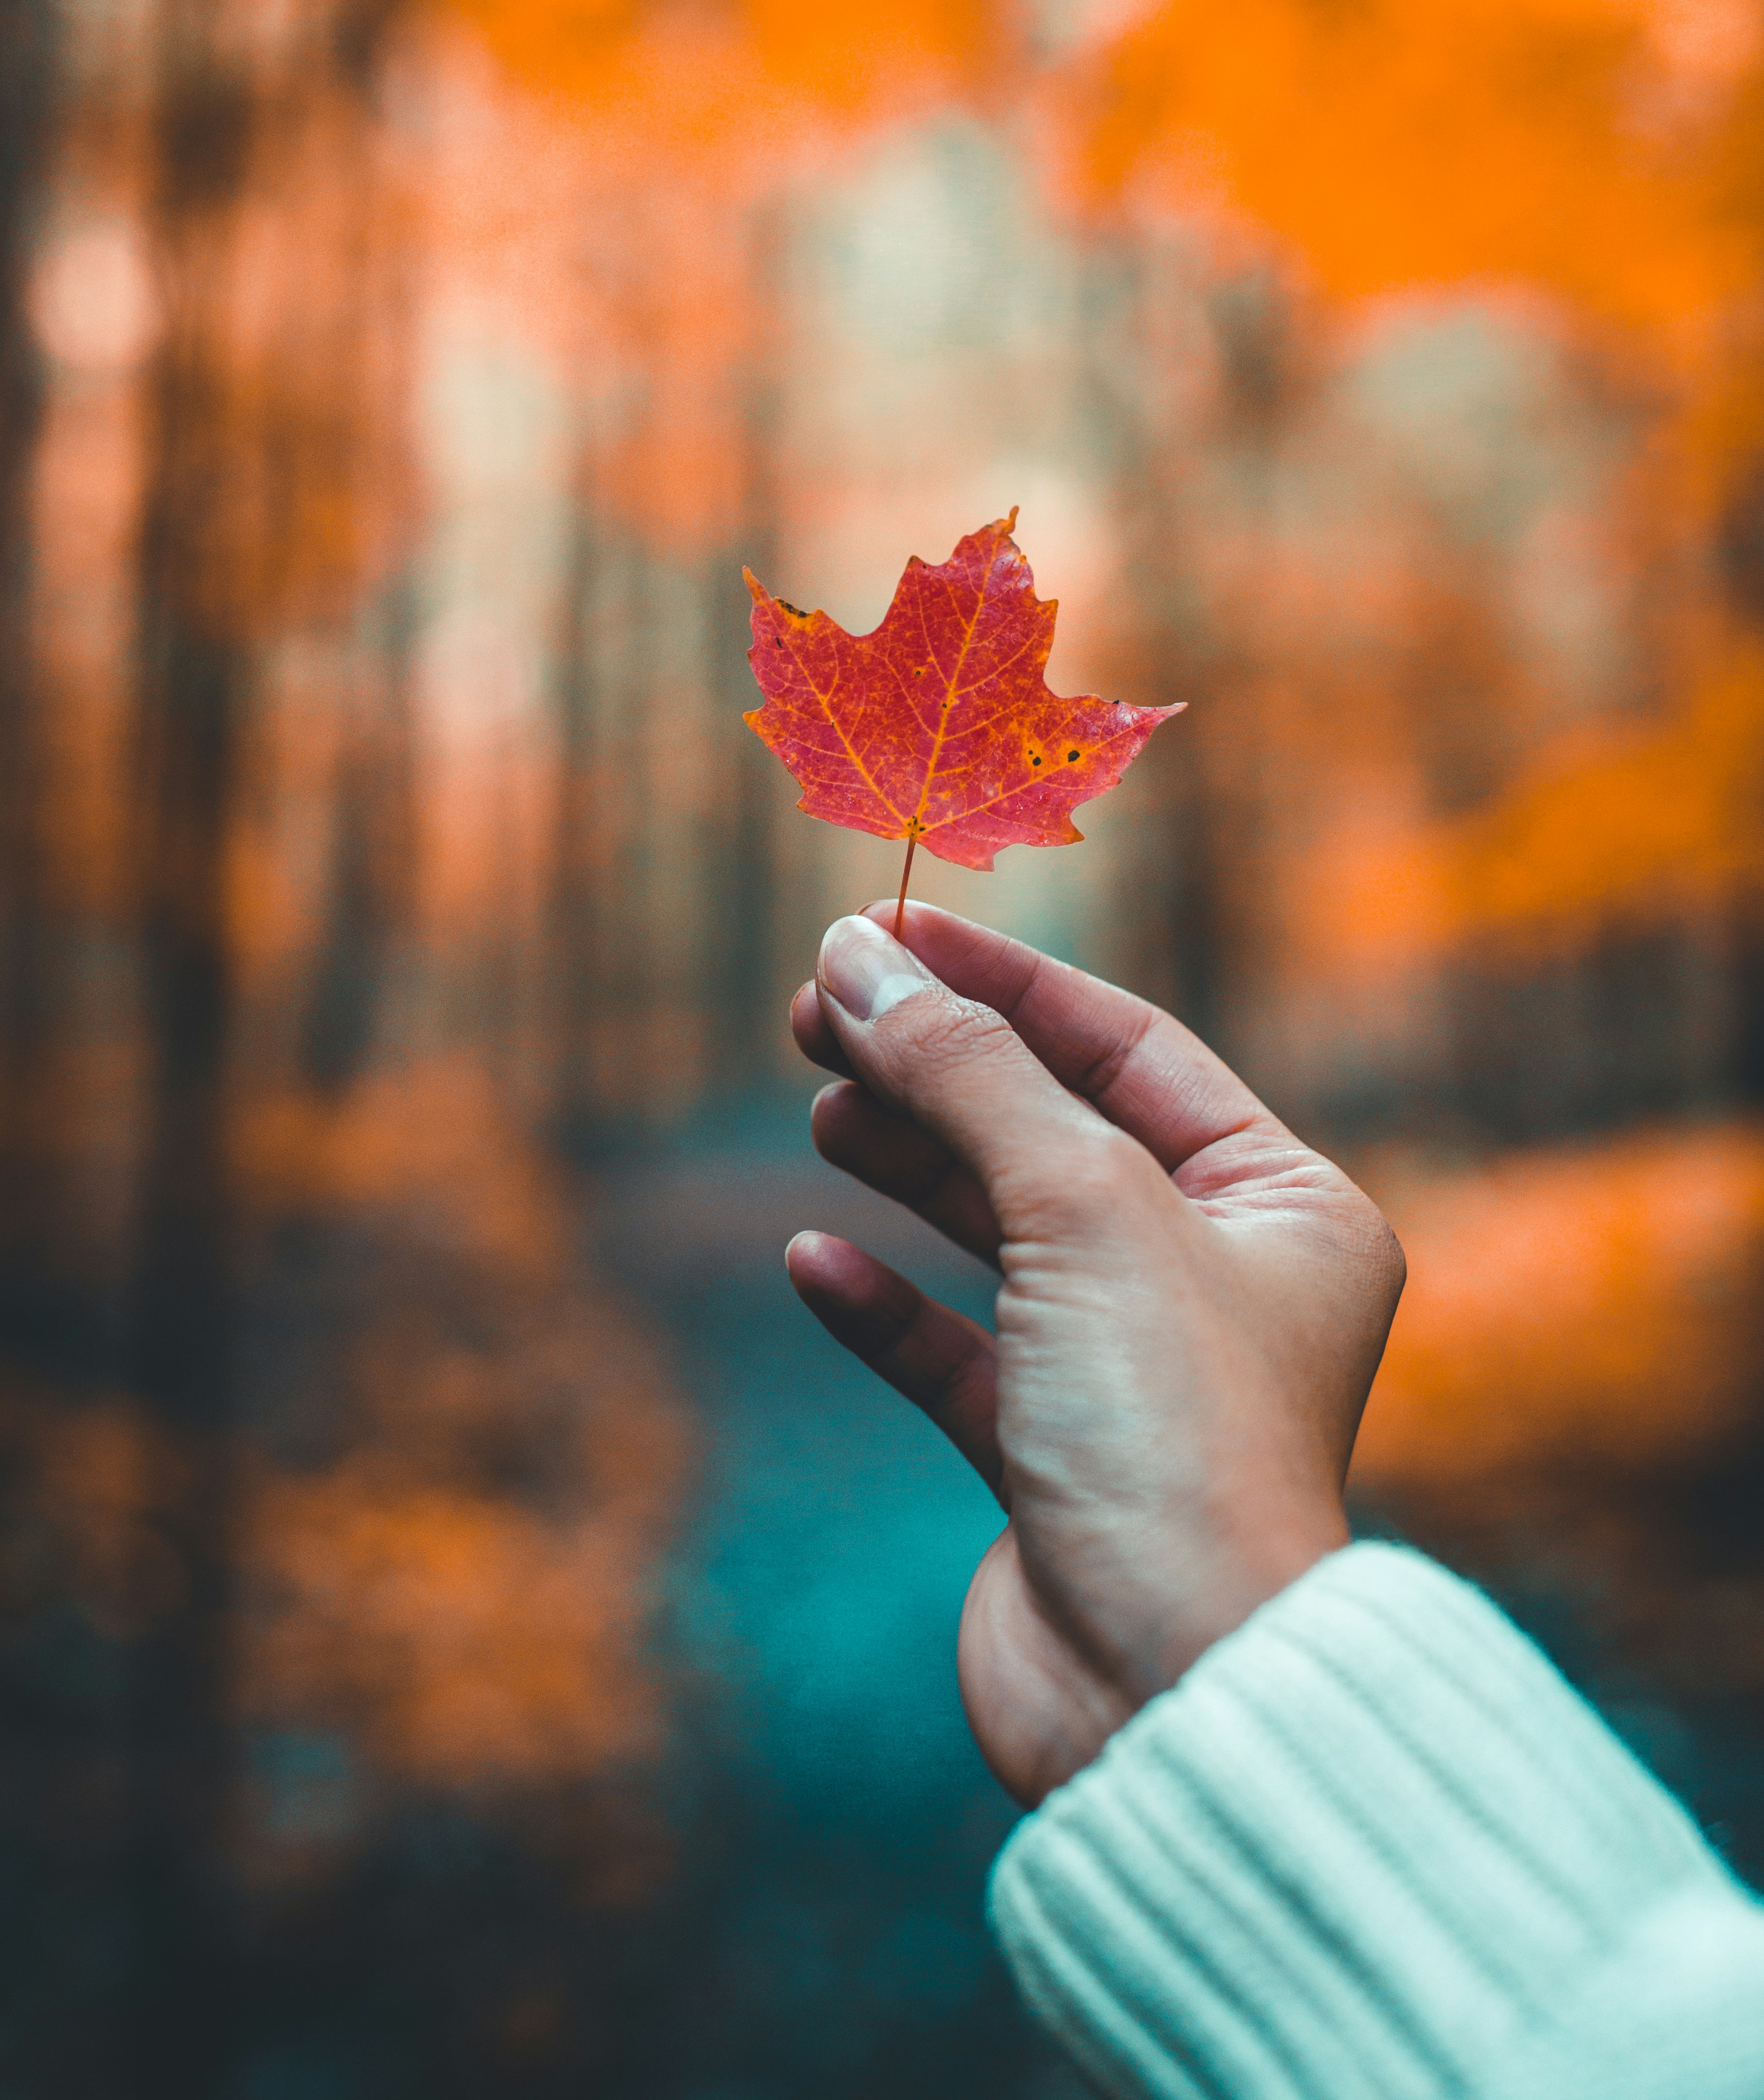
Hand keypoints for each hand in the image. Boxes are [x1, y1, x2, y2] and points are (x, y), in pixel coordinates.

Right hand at [785, 903, 1404, 1807]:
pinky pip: (957, 1356)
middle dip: (940, 1064)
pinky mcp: (1051, 1461)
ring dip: (909, 1164)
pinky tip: (814, 1263)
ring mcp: (1133, 1374)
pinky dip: (887, 1304)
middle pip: (1055, 1129)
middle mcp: (1220, 1284)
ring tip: (823, 1102)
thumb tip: (861, 961)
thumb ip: (969, 1074)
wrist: (1165, 1690)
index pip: (1129, 1050)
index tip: (884, 932)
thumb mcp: (1080, 1205)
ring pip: (1002, 1233)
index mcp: (1287, 1209)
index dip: (1002, 983)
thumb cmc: (1172, 1431)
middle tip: (820, 1008)